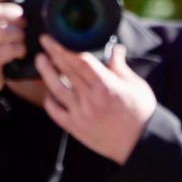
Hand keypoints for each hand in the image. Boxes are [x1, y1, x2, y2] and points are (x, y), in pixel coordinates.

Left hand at [35, 36, 157, 164]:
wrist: (140, 144)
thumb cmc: (141, 113)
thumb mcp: (137, 86)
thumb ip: (120, 67)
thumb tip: (115, 49)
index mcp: (107, 86)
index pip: (81, 61)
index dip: (66, 47)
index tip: (57, 37)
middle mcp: (91, 99)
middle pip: (66, 70)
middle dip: (53, 52)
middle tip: (44, 41)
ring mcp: (80, 114)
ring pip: (56, 88)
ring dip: (46, 72)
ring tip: (40, 60)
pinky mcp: (75, 128)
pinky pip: (55, 110)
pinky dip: (49, 99)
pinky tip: (49, 90)